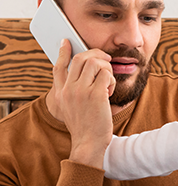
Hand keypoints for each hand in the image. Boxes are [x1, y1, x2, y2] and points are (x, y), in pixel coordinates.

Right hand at [48, 39, 115, 167]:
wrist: (88, 143)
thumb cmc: (85, 127)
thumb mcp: (70, 109)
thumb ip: (73, 93)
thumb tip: (87, 76)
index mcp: (60, 92)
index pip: (58, 66)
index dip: (62, 52)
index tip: (66, 42)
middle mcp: (68, 89)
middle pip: (80, 58)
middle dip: (96, 54)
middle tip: (105, 58)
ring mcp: (81, 91)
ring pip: (95, 63)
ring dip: (106, 68)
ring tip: (108, 82)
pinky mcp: (96, 95)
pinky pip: (106, 75)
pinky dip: (111, 79)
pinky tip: (110, 91)